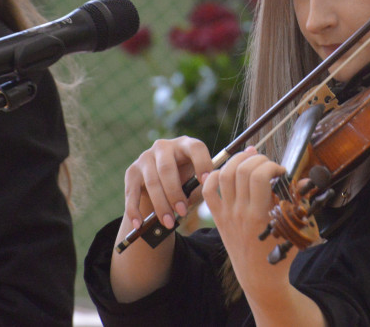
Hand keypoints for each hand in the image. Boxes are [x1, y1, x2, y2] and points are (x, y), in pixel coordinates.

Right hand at [110, 136, 214, 302]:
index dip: (202, 164)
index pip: (196, 147)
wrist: (161, 188)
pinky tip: (139, 225)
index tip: (207, 183)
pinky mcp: (131, 172)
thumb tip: (239, 183)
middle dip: (176, 193)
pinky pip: (131, 192)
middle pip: (168, 168)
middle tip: (184, 213)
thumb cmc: (187, 184)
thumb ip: (212, 182)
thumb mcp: (199, 181)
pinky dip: (135, 210)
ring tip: (169, 223)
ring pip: (151, 182)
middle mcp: (164, 147)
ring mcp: (145, 158)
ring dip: (160, 204)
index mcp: (187, 145)